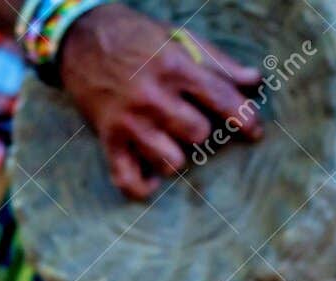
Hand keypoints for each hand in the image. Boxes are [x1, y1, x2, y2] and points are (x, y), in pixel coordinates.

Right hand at [56, 4, 263, 199]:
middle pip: (198, 135)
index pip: (221, 99)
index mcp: (175, 67)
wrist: (80, 38)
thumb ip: (217, 61)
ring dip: (175, 157)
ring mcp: (130, 121)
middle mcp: (153, 97)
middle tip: (191, 124)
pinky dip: (143, 187)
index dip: (245, 119)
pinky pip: (128, 179)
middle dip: (200, 132)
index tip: (255, 133)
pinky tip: (151, 178)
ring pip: (171, 162)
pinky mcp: (109, 139)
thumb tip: (255, 80)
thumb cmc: (135, 37)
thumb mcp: (178, 37)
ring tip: (169, 144)